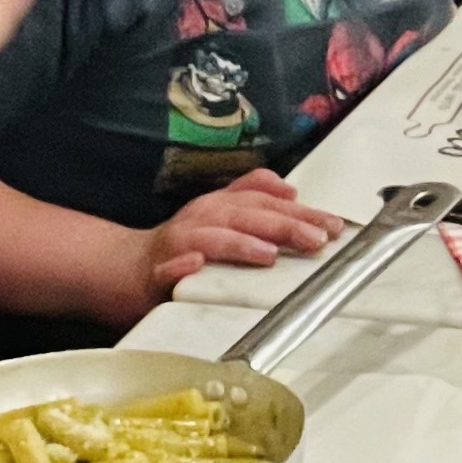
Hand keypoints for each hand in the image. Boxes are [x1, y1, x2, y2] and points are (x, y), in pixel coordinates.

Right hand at [137, 167, 342, 301]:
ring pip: (210, 239)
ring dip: (238, 244)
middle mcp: (202, 218)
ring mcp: (179, 243)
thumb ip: (254, 198)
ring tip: (268, 254)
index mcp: (221, 206)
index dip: (301, 212)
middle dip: (282, 227)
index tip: (334, 225)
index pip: (266, 202)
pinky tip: (195, 266)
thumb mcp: (222, 216)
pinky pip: (168, 267)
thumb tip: (291, 190)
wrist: (127, 268)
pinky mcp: (156, 272)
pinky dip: (182, 266)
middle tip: (315, 240)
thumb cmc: (185, 245)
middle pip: (245, 216)